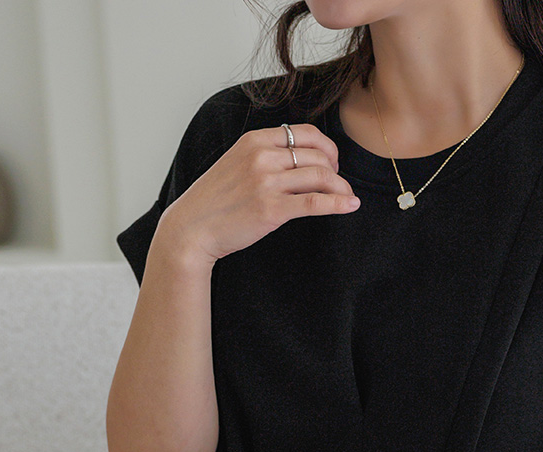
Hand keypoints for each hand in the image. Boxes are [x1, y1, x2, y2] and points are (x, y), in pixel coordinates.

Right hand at [159, 123, 361, 265]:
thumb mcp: (238, 163)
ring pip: (321, 177)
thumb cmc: (216, 200)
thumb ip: (265, 155)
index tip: (332, 163)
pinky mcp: (272, 210)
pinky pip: (315, 203)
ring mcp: (267, 183)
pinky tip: (350, 205)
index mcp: (255, 140)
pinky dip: (339, 204)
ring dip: (341, 188)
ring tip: (347, 197)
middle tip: (338, 185)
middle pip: (318, 155)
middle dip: (336, 170)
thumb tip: (300, 158)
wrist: (192, 227)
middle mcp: (262, 157)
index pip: (305, 133)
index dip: (327, 147)